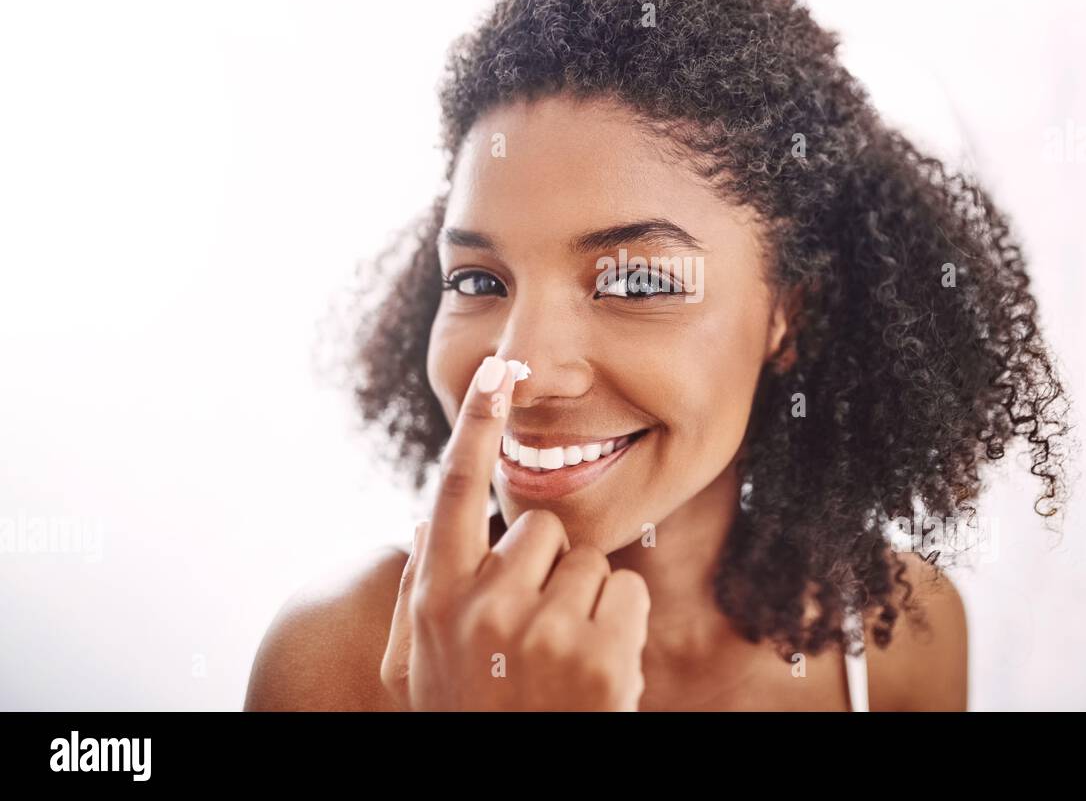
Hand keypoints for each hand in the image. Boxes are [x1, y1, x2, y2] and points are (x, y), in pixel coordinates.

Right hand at [380, 355, 651, 709]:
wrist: (510, 793)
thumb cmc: (466, 717)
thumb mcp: (414, 662)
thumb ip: (419, 585)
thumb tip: (427, 516)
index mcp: (435, 598)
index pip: (453, 489)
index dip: (476, 424)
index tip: (499, 370)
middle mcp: (482, 605)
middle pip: (539, 527)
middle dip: (544, 568)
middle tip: (531, 632)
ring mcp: (542, 630)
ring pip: (587, 562)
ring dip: (582, 601)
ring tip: (558, 660)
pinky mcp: (601, 654)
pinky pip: (626, 592)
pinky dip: (620, 624)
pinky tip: (593, 670)